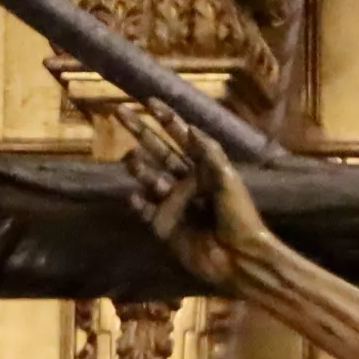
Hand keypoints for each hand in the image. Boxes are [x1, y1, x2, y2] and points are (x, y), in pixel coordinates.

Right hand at [118, 99, 270, 292]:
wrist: (240, 258)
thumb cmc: (239, 218)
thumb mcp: (228, 180)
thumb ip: (209, 153)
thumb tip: (190, 126)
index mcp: (204, 170)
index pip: (182, 138)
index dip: (167, 119)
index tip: (150, 100)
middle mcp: (186, 183)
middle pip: (158, 151)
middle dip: (140, 132)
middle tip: (119, 111)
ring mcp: (173, 204)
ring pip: (149, 178)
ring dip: (138, 167)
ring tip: (131, 158)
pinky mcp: (164, 226)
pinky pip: (145, 210)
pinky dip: (138, 202)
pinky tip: (133, 195)